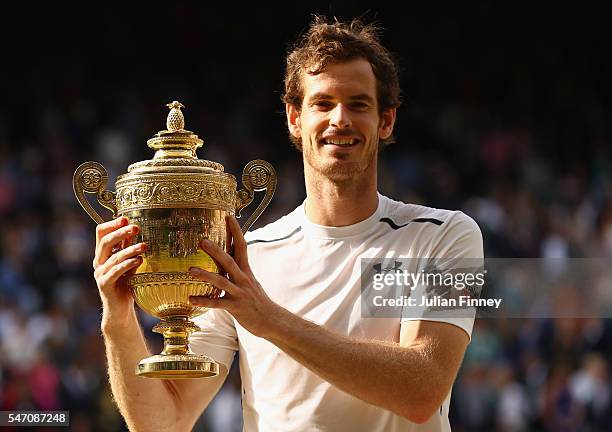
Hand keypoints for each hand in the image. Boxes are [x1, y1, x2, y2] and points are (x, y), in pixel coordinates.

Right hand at [93, 217, 145, 322]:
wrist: (120, 309)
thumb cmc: (126, 283)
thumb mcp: (129, 262)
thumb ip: (129, 248)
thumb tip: (135, 228)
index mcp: (102, 254)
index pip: (101, 233)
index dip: (112, 224)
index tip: (126, 219)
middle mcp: (98, 262)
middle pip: (106, 242)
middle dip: (121, 233)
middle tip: (136, 228)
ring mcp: (100, 274)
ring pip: (114, 257)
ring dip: (130, 249)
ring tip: (144, 246)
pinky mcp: (104, 285)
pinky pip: (115, 271)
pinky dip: (127, 264)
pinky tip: (139, 260)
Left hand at [188, 215, 278, 336]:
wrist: (271, 320)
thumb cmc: (256, 300)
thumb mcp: (249, 281)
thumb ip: (238, 269)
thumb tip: (228, 257)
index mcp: (246, 270)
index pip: (241, 246)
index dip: (235, 231)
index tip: (228, 216)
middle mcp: (243, 279)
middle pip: (229, 261)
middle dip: (216, 250)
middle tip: (202, 240)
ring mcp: (240, 293)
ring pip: (221, 281)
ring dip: (205, 275)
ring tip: (190, 270)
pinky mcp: (236, 307)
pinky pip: (218, 304)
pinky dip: (204, 301)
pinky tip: (191, 299)